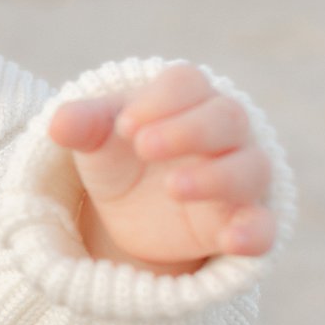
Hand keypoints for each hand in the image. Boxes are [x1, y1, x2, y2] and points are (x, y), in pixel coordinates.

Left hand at [45, 62, 277, 271]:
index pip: (187, 83)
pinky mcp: (243, 223)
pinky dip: (254, 232)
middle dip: (189, 131)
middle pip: (226, 118)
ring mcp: (239, 177)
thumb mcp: (96, 141)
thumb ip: (83, 126)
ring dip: (217, 176)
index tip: (124, 127)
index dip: (159, 100)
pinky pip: (264, 225)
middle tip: (143, 147)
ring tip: (173, 189)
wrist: (133, 214)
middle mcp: (223, 132)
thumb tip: (59, 123)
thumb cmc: (120, 157)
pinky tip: (233, 240)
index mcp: (186, 98)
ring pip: (251, 168)